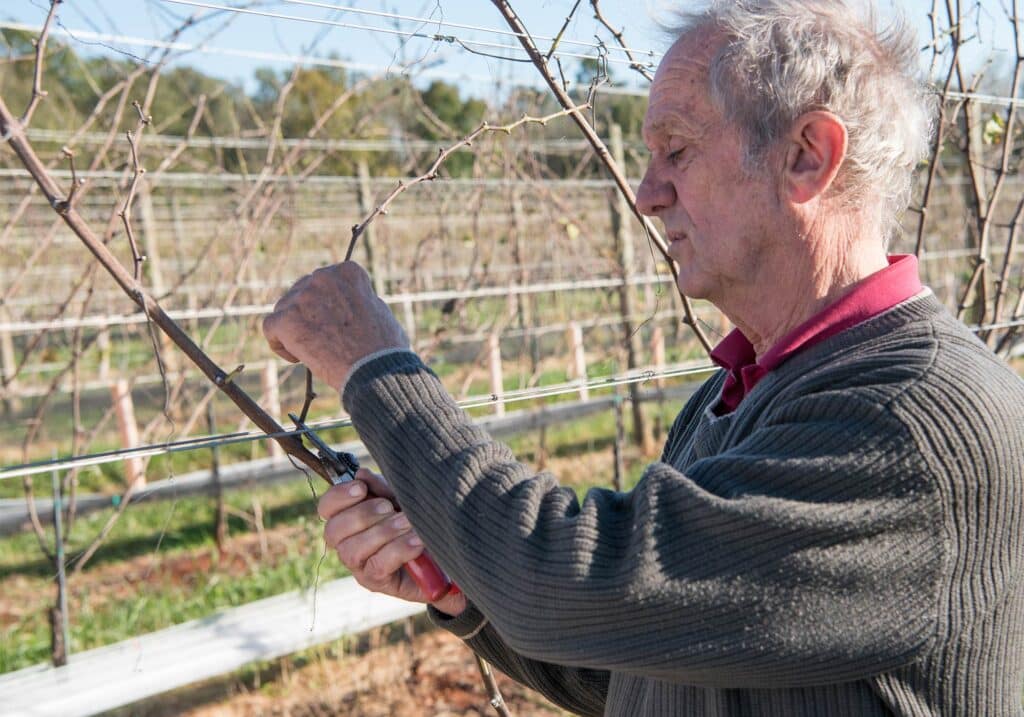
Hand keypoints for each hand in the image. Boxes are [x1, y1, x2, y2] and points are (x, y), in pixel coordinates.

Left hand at [262, 261, 407, 390]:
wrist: (374, 369)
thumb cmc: (384, 348)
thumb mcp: (378, 310)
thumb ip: (357, 299)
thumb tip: (345, 304)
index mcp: (347, 272)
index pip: (327, 282)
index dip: (329, 304)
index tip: (336, 323)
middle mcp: (322, 277)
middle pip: (302, 293)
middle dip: (308, 315)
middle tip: (321, 339)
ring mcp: (302, 297)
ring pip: (284, 310)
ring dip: (294, 329)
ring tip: (313, 351)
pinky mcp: (286, 319)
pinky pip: (270, 327)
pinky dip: (280, 344)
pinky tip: (298, 357)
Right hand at [319, 467, 466, 616]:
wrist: (444, 555)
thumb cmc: (416, 523)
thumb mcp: (400, 501)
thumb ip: (381, 489)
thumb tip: (361, 474)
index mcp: (348, 520)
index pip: (327, 508)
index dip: (339, 496)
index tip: (361, 488)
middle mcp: (347, 544)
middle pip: (333, 531)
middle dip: (362, 515)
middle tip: (389, 507)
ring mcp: (359, 566)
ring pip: (353, 550)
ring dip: (383, 532)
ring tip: (407, 522)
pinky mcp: (376, 582)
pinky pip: (378, 565)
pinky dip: (399, 550)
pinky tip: (417, 541)